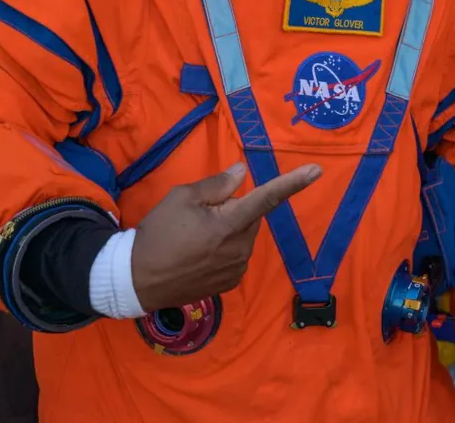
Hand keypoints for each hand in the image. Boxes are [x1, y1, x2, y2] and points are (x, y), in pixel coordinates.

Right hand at [130, 162, 319, 310]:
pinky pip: (235, 257)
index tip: (317, 170)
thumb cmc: (158, 234)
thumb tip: (242, 172)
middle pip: (250, 217)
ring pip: (243, 237)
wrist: (136, 280)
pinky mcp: (229, 284)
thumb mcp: (181, 198)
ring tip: (193, 238)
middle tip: (201, 215)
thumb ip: (216, 185)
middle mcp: (241, 248)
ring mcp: (237, 269)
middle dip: (234, 211)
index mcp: (231, 223)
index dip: (293, 182)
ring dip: (229, 231)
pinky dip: (223, 250)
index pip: (268, 198)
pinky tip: (197, 255)